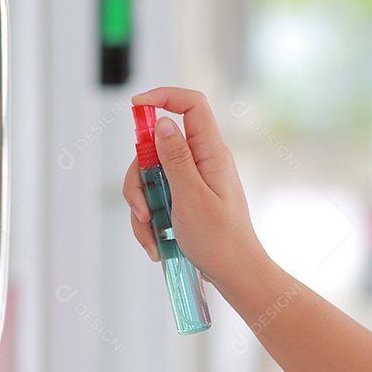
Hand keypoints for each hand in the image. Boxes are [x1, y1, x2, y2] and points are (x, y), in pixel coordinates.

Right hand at [122, 87, 267, 290]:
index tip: (135, 106)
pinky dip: (148, 221)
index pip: (191, 105)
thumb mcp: (191, 198)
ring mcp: (192, 181)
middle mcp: (202, 161)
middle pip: (155, 147)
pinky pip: (155, 198)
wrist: (236, 275)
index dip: (163, 96)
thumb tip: (163, 122)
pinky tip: (155, 243)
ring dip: (141, 207)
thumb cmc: (220, 241)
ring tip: (151, 235)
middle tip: (143, 210)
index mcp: (211, 153)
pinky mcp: (185, 199)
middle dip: (138, 179)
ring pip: (150, 176)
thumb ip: (175, 158)